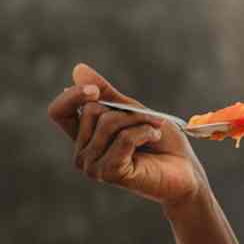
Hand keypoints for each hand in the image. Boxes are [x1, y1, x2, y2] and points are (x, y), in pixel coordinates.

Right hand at [47, 63, 207, 205]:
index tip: (95, 91)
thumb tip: (77, 69)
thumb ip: (106, 94)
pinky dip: (144, 133)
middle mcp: (82, 154)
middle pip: (91, 111)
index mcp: (84, 137)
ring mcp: (93, 166)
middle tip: (149, 121)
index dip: (72, 96)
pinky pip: (124, 139)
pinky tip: (154, 139)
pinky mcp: (109, 174)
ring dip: (139, 121)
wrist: (185, 171)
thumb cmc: (161, 142)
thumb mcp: (132, 111)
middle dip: (126, 110)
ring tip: (154, 132)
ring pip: (108, 123)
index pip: (58, 112)